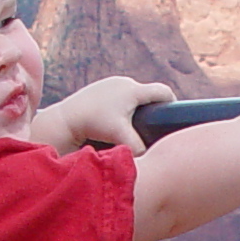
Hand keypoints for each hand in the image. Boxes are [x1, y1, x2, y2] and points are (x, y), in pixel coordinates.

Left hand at [40, 76, 171, 152]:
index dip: (173, 105)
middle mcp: (124, 82)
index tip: (174, 119)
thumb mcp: (120, 139)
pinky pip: (121, 96)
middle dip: (154, 110)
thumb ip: (140, 149)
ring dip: (137, 109)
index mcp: (133, 90)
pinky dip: (123, 108)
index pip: (164, 92)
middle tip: (155, 130)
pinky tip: (117, 123)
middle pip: (149, 95)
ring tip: (135, 128)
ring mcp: (111, 83)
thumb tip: (153, 158)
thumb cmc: (93, 127)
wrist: (65, 119)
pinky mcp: (100, 88)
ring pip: (134, 96)